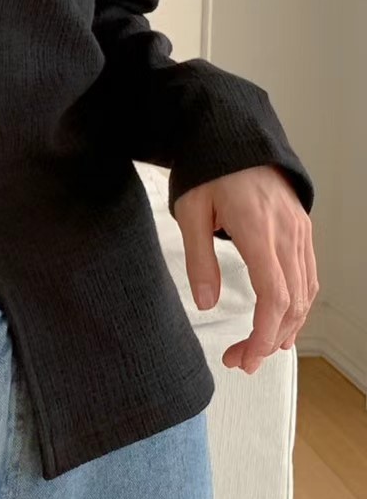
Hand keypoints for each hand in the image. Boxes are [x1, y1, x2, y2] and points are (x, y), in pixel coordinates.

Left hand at [173, 164, 317, 374]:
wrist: (235, 137)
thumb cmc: (210, 171)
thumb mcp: (191, 213)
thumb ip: (199, 260)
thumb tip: (205, 303)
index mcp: (259, 230)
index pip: (274, 296)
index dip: (263, 335)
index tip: (247, 358)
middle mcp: (287, 234)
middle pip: (292, 303)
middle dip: (269, 340)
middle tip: (241, 361)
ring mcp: (299, 232)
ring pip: (305, 293)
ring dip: (285, 327)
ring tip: (257, 350)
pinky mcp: (302, 230)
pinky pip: (308, 276)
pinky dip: (298, 305)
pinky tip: (283, 323)